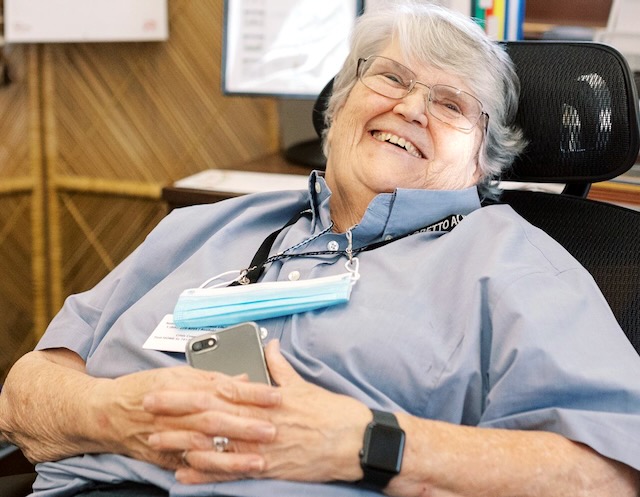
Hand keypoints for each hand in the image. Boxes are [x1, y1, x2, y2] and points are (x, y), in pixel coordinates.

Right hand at [94, 366, 279, 470]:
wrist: (106, 412)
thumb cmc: (145, 388)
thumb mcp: (179, 373)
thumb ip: (214, 377)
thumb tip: (245, 378)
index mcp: (186, 384)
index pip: (226, 388)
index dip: (252, 393)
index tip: (276, 396)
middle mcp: (179, 409)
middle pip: (218, 417)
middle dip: (247, 425)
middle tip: (274, 429)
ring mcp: (170, 434)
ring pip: (205, 445)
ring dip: (232, 454)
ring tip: (258, 460)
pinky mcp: (164, 454)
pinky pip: (189, 464)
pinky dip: (209, 471)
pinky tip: (228, 475)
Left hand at [152, 340, 370, 484]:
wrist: (354, 442)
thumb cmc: (331, 412)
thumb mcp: (304, 385)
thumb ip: (281, 367)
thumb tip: (269, 345)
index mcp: (264, 399)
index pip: (217, 392)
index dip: (187, 390)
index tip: (162, 385)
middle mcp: (257, 423)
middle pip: (208, 417)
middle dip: (174, 412)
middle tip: (145, 408)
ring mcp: (259, 448)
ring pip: (214, 446)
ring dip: (182, 444)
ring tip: (155, 441)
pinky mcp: (267, 470)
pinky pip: (231, 474)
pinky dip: (206, 476)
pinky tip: (184, 476)